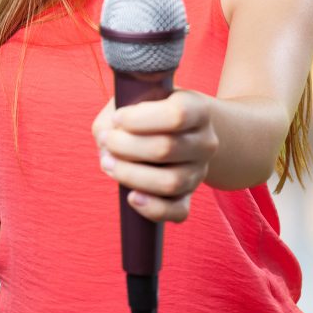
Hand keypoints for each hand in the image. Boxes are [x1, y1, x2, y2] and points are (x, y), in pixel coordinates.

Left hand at [92, 91, 217, 222]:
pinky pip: (178, 212)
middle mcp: (205, 142)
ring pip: (170, 182)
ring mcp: (199, 171)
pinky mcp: (189, 195)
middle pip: (167, 149)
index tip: (117, 118)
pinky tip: (132, 197)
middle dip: (126, 146)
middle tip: (107, 140)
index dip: (139, 119)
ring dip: (131, 175)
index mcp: (198, 110)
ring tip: (108, 163)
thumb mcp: (133, 100)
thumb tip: (107, 148)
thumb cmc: (149, 112)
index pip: (177, 115)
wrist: (179, 131)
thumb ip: (114, 119)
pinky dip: (153, 209)